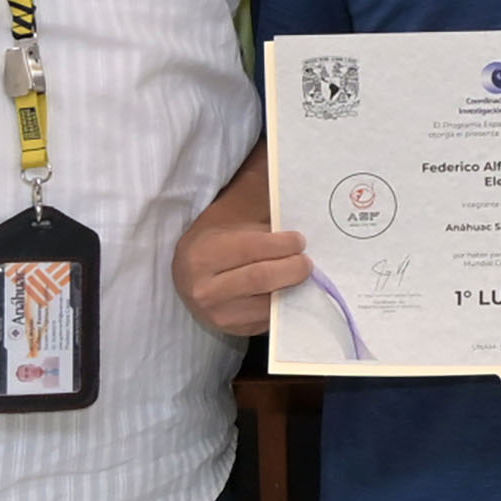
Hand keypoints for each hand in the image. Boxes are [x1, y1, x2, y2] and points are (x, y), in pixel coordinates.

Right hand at [171, 146, 302, 337]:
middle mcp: (204, 288)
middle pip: (261, 279)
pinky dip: (288, 305)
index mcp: (202, 253)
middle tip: (309, 260)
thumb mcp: (232, 214)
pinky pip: (269, 320)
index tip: (299, 239)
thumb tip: (292, 169)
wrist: (191, 273)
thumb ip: (261, 196)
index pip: (250, 250)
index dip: (280, 245)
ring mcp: (218, 315)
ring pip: (268, 304)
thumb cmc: (220, 237)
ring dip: (293, 289)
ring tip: (306, 273)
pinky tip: (297, 291)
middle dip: (292, 268)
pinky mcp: (233, 331)